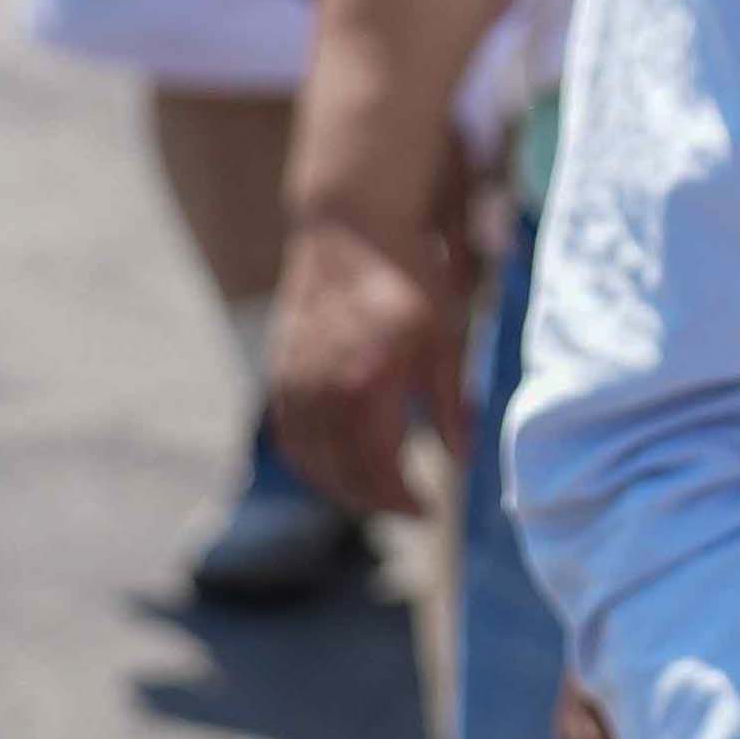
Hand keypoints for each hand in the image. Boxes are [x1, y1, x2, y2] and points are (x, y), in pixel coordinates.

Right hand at [266, 205, 472, 518]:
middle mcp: (320, 393)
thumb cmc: (409, 275)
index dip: (403, 499)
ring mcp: (291, 384)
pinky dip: (313, 463)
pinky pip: (290, 438)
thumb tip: (462, 457)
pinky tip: (340, 465)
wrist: (349, 227)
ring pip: (309, 462)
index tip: (430, 511)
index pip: (379, 469)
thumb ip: (450, 402)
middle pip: (341, 474)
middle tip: (408, 510)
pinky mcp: (277, 374)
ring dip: (341, 488)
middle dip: (375, 501)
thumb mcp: (446, 337)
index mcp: (366, 386)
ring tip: (378, 495)